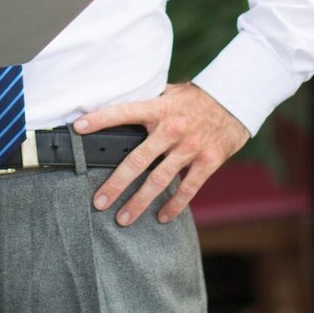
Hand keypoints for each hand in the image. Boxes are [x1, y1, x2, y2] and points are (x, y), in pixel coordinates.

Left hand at [73, 82, 248, 225]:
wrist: (235, 101)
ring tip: (123, 218)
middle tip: (99, 202)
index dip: (100, 120)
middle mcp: (172, 129)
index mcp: (159, 108)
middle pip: (138, 160)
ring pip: (159, 180)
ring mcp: (191, 147)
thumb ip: (148, 106)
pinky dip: (174, 205)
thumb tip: (117, 114)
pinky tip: (161, 217)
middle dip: (116, 184)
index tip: (78, 129)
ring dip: (139, 202)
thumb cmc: (196, 99)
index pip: (123, 112)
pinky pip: (188, 188)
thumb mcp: (169, 93)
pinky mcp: (208, 161)